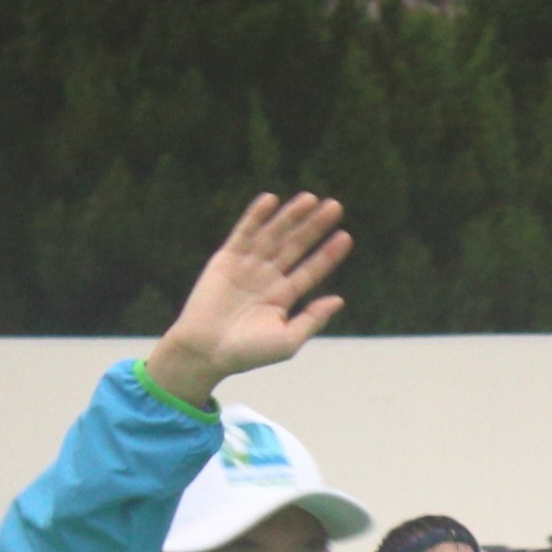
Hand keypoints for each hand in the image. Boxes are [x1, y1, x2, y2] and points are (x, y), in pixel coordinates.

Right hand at [139, 193, 352, 411]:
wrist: (205, 351)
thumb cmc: (247, 353)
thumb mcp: (288, 341)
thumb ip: (313, 319)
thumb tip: (339, 299)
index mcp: (283, 298)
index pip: (311, 270)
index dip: (328, 254)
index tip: (346, 236)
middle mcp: (267, 278)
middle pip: (296, 246)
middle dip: (314, 227)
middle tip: (335, 206)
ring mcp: (247, 267)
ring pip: (274, 235)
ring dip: (291, 216)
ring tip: (310, 198)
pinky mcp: (225, 259)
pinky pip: (244, 232)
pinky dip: (256, 216)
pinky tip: (272, 199)